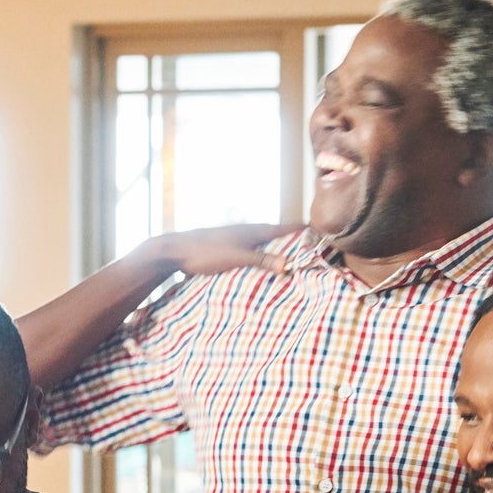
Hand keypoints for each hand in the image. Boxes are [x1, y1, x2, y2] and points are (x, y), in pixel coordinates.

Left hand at [133, 223, 297, 279]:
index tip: (318, 231)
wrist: (175, 250)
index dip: (300, 230)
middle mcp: (245, 231)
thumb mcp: (237, 258)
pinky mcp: (224, 247)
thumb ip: (262, 260)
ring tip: (288, 257)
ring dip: (275, 247)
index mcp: (252, 230)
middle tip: (308, 247)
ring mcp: (234, 238)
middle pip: (274, 233)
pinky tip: (259, 264)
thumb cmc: (206, 252)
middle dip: (290, 239)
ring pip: (261, 241)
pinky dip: (260, 254)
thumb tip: (289, 264)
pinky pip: (249, 249)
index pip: (283, 227)